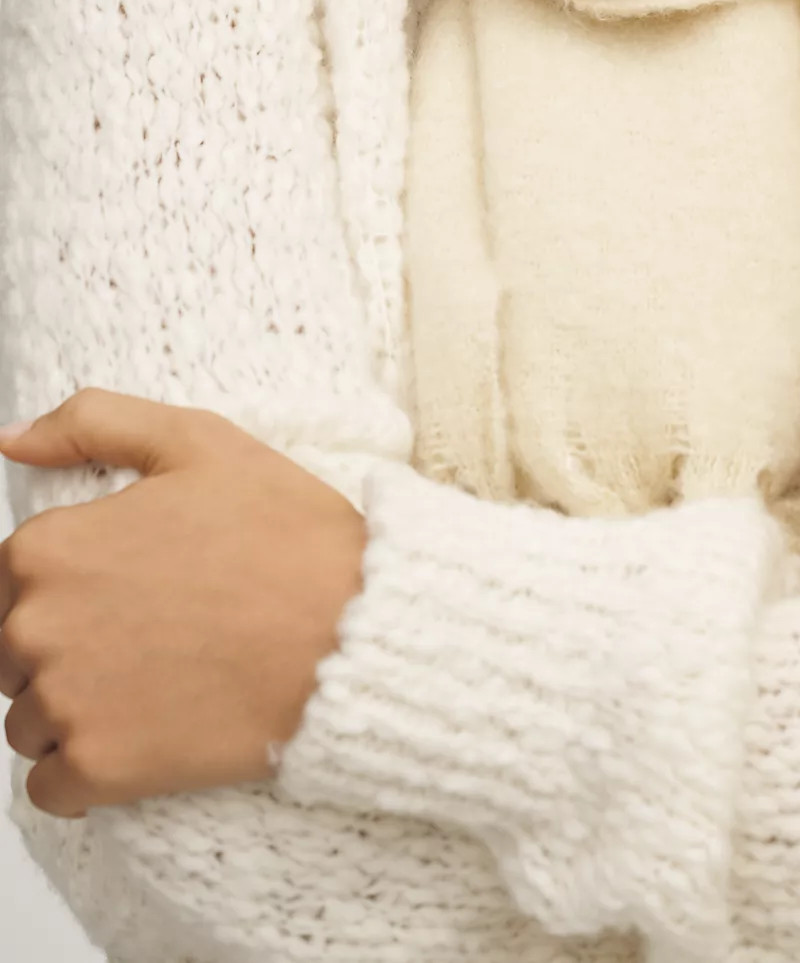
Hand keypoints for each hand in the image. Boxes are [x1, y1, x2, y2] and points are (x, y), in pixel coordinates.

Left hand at [0, 388, 367, 818]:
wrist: (353, 630)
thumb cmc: (283, 532)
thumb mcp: (197, 441)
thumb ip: (93, 422)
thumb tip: (12, 437)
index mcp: (49, 548)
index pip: (9, 579)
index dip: (70, 580)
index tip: (128, 585)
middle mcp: (37, 627)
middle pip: (13, 653)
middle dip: (67, 646)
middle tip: (151, 633)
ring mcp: (64, 703)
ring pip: (28, 722)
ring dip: (74, 711)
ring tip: (156, 683)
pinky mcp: (98, 770)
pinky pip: (50, 788)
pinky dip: (87, 773)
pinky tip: (148, 736)